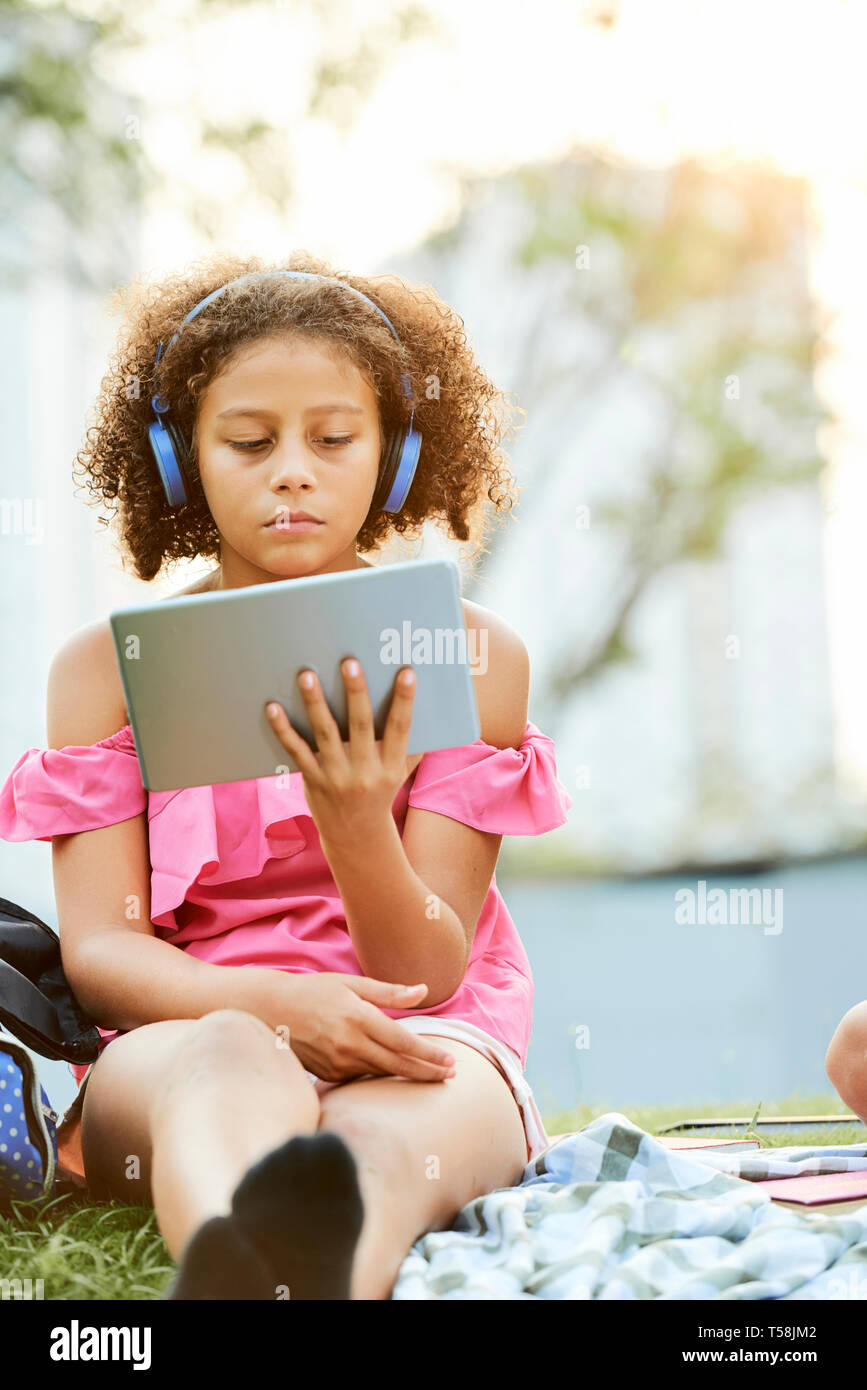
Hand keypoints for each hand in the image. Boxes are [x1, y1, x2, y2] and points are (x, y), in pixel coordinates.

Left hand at [265, 657, 415, 845]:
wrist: (356, 836)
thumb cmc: (380, 794)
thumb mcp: (401, 773)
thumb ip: (412, 746)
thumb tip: (429, 709)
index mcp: (391, 767)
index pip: (400, 728)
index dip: (404, 700)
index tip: (406, 673)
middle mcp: (365, 772)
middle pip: (361, 726)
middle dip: (356, 692)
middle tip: (350, 662)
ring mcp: (336, 777)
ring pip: (325, 734)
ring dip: (316, 703)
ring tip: (308, 675)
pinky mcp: (312, 780)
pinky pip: (296, 751)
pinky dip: (284, 729)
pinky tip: (273, 707)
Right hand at [268, 971, 456, 1083]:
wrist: (269, 1011)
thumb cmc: (313, 991)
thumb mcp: (351, 983)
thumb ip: (388, 992)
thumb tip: (423, 992)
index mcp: (357, 1017)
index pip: (403, 1042)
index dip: (429, 1054)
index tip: (451, 1061)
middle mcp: (348, 1044)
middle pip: (397, 1065)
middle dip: (427, 1072)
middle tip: (450, 1076)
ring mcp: (337, 1063)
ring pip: (382, 1073)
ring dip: (408, 1076)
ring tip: (431, 1074)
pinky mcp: (329, 1075)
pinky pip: (363, 1076)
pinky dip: (382, 1073)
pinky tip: (396, 1070)